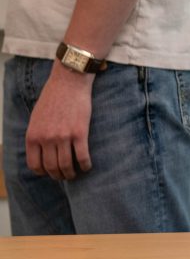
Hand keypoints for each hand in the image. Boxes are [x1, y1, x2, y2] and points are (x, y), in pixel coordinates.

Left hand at [25, 64, 93, 179]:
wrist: (68, 82)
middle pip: (52, 167)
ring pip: (66, 165)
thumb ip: (36, 135)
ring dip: (71, 173)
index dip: (43, 172)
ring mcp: (63, 137)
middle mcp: (46, 139)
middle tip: (64, 176)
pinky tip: (87, 166)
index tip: (50, 173)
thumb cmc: (53, 98)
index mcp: (33, 136)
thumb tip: (40, 151)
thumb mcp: (36, 118)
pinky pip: (82, 156)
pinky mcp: (80, 133)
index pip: (35, 165)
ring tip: (75, 173)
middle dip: (58, 175)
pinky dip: (85, 165)